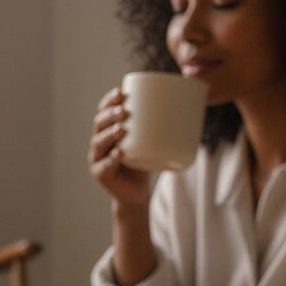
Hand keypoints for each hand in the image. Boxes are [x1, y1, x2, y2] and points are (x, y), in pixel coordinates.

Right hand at [88, 88, 150, 206]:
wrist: (136, 192)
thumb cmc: (143, 163)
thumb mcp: (150, 142)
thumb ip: (159, 127)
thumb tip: (187, 107)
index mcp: (107, 130)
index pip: (103, 111)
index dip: (109, 101)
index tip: (120, 93)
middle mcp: (99, 142)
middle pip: (99, 124)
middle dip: (109, 115)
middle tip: (124, 111)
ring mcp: (97, 159)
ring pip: (99, 143)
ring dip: (109, 134)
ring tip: (121, 129)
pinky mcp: (101, 174)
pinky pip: (104, 166)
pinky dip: (111, 159)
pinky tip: (119, 153)